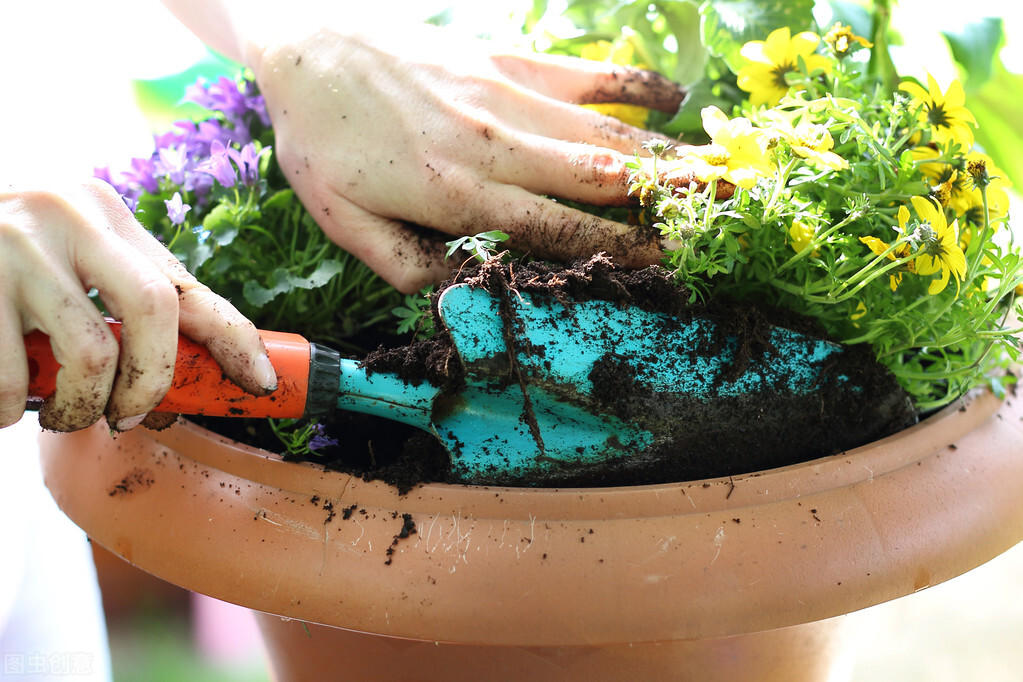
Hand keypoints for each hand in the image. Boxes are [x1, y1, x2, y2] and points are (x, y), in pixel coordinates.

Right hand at [0, 181, 276, 431]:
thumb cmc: (1, 249)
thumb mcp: (67, 250)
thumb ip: (117, 298)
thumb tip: (178, 395)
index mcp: (107, 215)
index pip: (191, 285)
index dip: (236, 340)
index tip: (261, 383)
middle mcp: (68, 217)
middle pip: (155, 312)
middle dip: (153, 383)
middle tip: (131, 416)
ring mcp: (12, 243)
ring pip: (88, 355)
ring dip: (81, 407)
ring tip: (63, 413)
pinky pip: (8, 376)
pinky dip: (9, 408)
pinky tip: (4, 405)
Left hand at [249, 22, 683, 291]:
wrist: (309, 44)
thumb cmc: (324, 142)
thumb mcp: (346, 223)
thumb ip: (410, 266)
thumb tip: (471, 292)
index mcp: (458, 195)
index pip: (559, 230)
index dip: (620, 250)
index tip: (672, 263)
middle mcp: (497, 145)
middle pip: (599, 181)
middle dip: (667, 204)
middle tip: (728, 218)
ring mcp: (508, 96)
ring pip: (604, 132)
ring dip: (667, 156)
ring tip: (723, 171)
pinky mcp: (508, 59)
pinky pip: (585, 73)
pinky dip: (634, 85)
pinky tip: (675, 97)